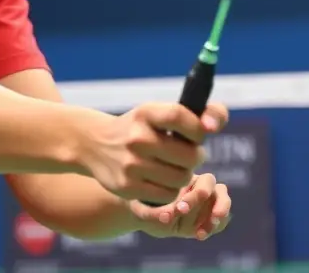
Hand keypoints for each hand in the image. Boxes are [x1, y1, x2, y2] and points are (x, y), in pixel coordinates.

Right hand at [78, 101, 227, 206]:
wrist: (94, 144)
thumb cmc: (138, 128)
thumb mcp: (156, 113)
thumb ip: (193, 115)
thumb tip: (214, 126)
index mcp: (145, 113)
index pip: (180, 117)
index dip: (198, 128)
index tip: (199, 132)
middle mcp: (137, 137)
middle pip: (189, 156)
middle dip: (195, 157)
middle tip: (187, 154)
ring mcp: (131, 164)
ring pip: (180, 179)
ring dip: (183, 175)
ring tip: (172, 168)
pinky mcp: (127, 187)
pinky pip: (167, 196)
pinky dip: (170, 190)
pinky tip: (160, 180)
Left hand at [128, 172, 231, 239]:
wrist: (146, 215)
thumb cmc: (144, 205)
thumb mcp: (146, 209)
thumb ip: (156, 213)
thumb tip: (166, 216)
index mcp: (188, 174)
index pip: (200, 180)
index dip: (193, 196)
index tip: (179, 209)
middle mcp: (201, 185)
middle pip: (219, 189)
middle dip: (207, 205)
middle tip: (201, 220)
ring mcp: (209, 202)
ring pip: (224, 204)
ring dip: (216, 218)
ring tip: (201, 232)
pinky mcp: (211, 218)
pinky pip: (222, 221)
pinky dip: (214, 228)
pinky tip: (199, 235)